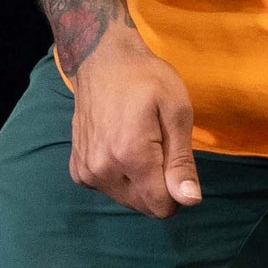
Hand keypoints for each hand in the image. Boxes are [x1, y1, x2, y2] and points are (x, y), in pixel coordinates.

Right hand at [68, 22, 202, 216]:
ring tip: (139, 142)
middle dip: (158, 185)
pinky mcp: (77, 170)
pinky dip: (121, 176)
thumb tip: (190, 201)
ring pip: (128, 200)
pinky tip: (120, 146)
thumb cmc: (146, 79)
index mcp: (130, 156)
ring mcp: (86, 171)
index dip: (177, 191)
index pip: (161, 207)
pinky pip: (109, 190)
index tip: (176, 160)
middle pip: (145, 206)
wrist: (102, 60)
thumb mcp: (177, 112)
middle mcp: (102, 170)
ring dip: (140, 182)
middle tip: (158, 145)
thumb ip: (182, 161)